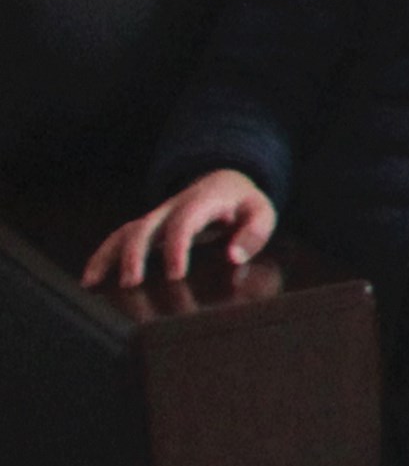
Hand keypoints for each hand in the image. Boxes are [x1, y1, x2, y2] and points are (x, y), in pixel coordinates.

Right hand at [85, 170, 272, 291]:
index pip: (184, 222)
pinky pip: (119, 238)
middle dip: (135, 255)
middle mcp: (172, 208)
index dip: (177, 248)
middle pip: (145, 227)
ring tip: (94, 283)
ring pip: (125, 232)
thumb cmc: (244, 204)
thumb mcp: (261, 212)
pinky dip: (102, 256)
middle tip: (132, 284)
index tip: (174, 275)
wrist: (225, 182)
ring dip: (109, 256)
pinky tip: (90, 279)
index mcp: (201, 202)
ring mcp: (156, 218)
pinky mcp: (148, 228)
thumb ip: (253, 233)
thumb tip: (233, 257)